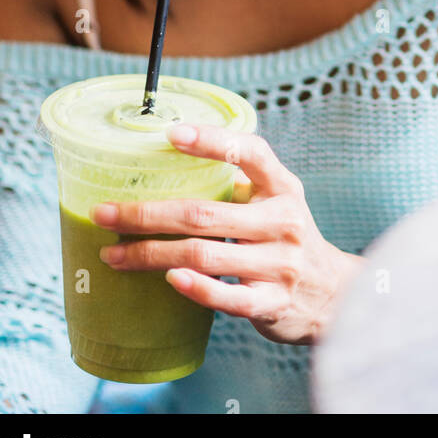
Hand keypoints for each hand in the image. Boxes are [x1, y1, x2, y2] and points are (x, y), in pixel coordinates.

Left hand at [90, 125, 363, 344]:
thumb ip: (238, 185)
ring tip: (114, 254)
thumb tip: (164, 165)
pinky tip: (166, 280)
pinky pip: (226, 297)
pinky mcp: (272, 303)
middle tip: (103, 213)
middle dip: (146, 213)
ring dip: (151, 255)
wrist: (334, 294)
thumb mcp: (276, 202)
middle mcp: (283, 221)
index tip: (170, 134)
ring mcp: (279, 264)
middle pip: (204, 214)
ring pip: (204, 256)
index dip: (211, 141)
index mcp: (282, 187)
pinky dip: (194, 289)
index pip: (250, 153)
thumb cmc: (286, 238)